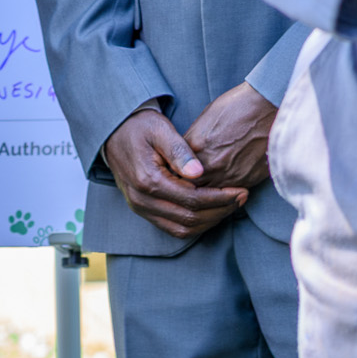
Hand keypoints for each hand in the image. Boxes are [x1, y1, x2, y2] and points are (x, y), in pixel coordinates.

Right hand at [102, 106, 248, 239]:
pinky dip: (195, 225)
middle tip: (242, 198)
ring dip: (209, 221)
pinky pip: (172, 228)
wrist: (114, 134)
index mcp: (148, 180)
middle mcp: (142, 200)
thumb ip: (180, 151)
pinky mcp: (143, 211)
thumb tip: (199, 172)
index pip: (191, 199)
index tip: (241, 191)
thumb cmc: (141, 128)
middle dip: (219, 211)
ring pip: (181, 229)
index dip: (219, 198)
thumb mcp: (161, 130)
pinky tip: (211, 211)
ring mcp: (140, 209)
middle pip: (188, 219)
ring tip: (230, 206)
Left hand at [183, 82, 277, 191]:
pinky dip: (222, 197)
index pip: (174, 173)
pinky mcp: (244, 181)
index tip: (175, 176)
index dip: (174, 176)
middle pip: (187, 189)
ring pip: (207, 198)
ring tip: (204, 194)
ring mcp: (227, 175)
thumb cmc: (237, 106)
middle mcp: (208, 165)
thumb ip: (190, 144)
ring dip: (204, 197)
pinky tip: (222, 192)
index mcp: (194, 148)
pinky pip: (227, 198)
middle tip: (186, 190)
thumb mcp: (205, 120)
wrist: (270, 106)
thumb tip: (182, 159)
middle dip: (186, 190)